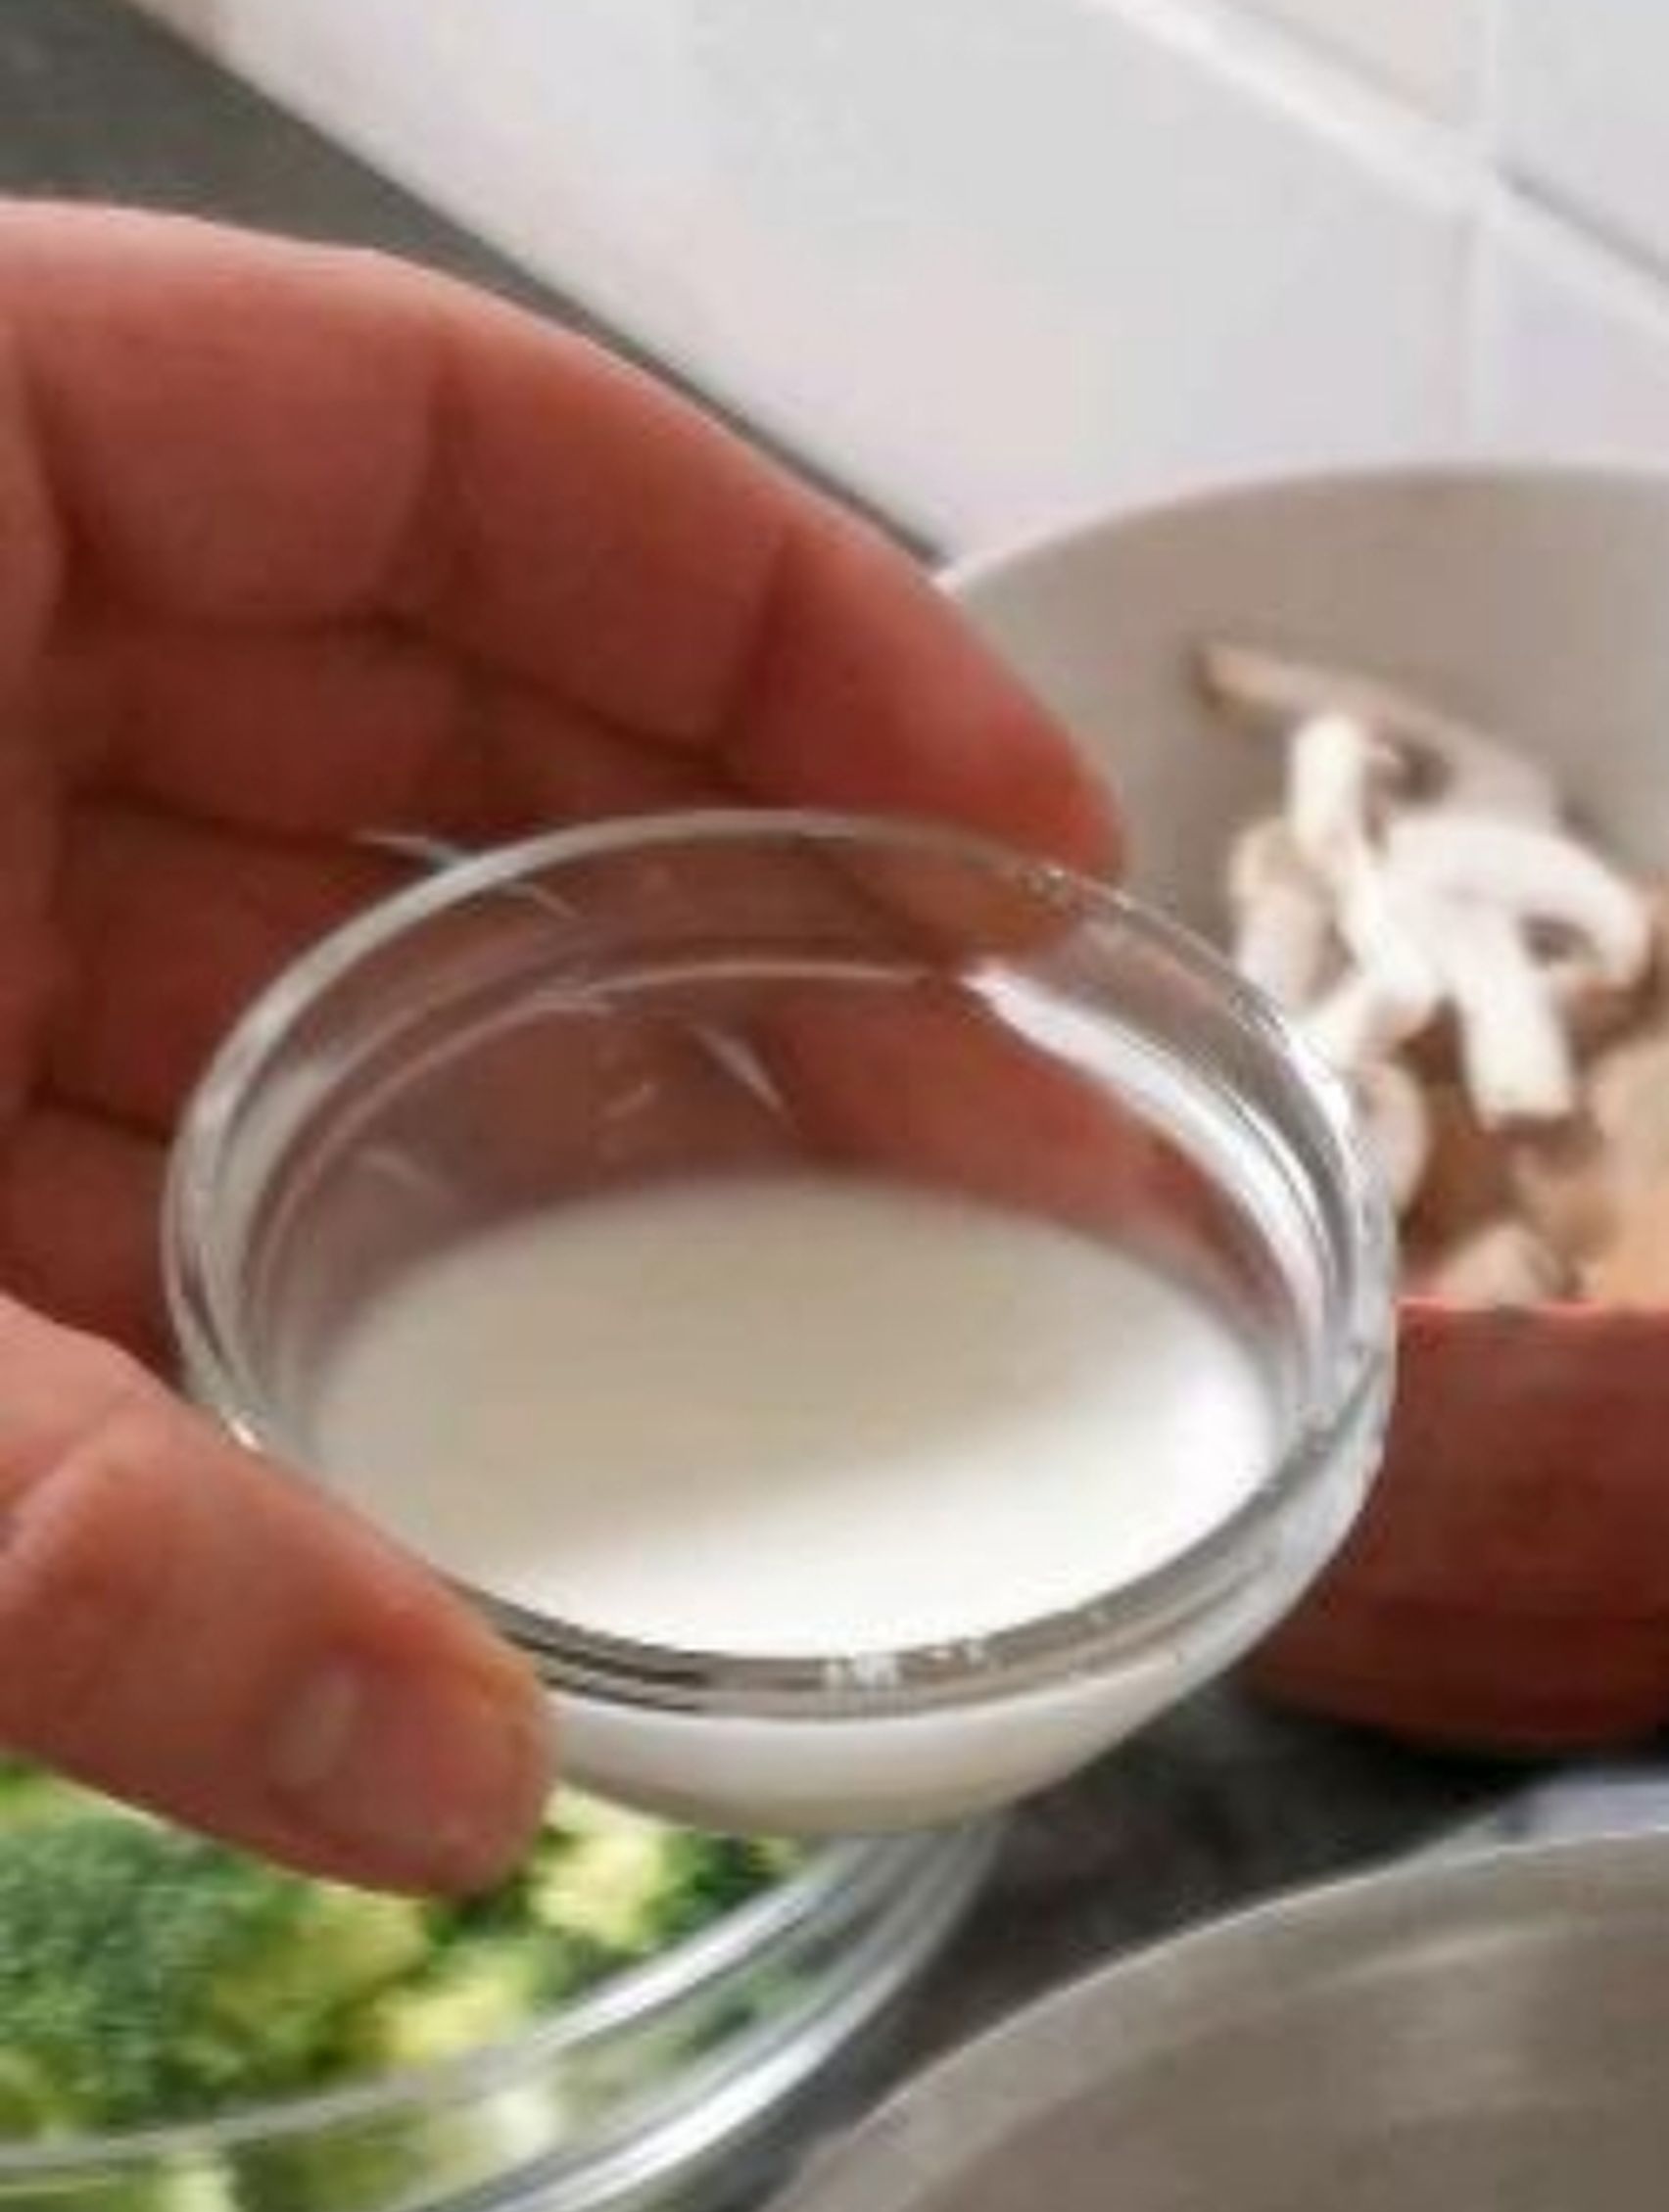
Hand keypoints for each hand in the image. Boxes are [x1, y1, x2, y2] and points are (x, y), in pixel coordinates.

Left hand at [0, 204, 1115, 1882]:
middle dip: (733, 916)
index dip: (767, 611)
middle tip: (1020, 1149)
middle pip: (411, 700)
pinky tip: (496, 1461)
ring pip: (275, 959)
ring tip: (845, 1314)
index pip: (431, 433)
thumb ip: (78, 1541)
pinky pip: (94, 1155)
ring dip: (563, 1138)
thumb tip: (452, 1778)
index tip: (1030, 851)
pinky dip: (297, 1293)